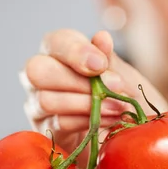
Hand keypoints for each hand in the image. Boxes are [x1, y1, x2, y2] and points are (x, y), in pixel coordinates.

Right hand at [20, 29, 167, 168]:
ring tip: (117, 106)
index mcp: (58, 51)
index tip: (101, 65)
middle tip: (113, 87)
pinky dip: (88, 121)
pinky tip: (110, 119)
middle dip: (77, 80)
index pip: (56, 42)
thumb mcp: (122, 73)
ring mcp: (38, 105)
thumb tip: (102, 38)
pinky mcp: (46, 131)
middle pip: (38, 71)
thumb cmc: (121, 95)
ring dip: (87, 103)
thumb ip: (108, 58)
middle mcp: (40, 76)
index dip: (77, 51)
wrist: (129, 130)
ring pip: (46, 100)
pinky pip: (60, 124)